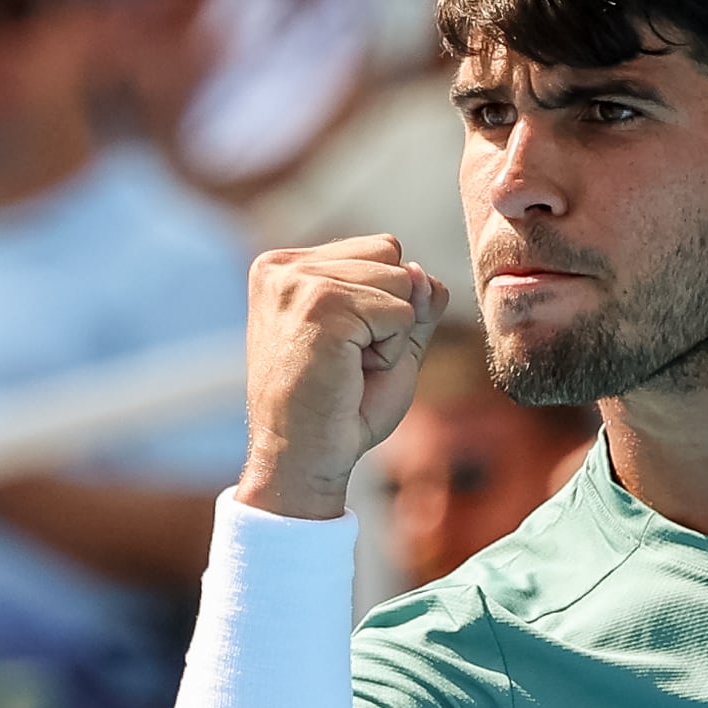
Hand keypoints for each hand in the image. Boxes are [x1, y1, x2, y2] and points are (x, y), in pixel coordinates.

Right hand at [238, 236, 448, 521]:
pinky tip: (351, 373)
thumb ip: (412, 303)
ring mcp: (299, 282)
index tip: (344, 347)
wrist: (305, 458)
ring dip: (390, 334)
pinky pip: (400, 312)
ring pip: (401, 280)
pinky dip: (390, 350)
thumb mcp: (386, 343)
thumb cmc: (340, 408)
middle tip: (347, 362)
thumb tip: (423, 272)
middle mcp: (284, 266)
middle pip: (392, 255)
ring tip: (348, 367)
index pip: (379, 248)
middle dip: (389, 314)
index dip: (384, 304)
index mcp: (287, 266)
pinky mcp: (322, 304)